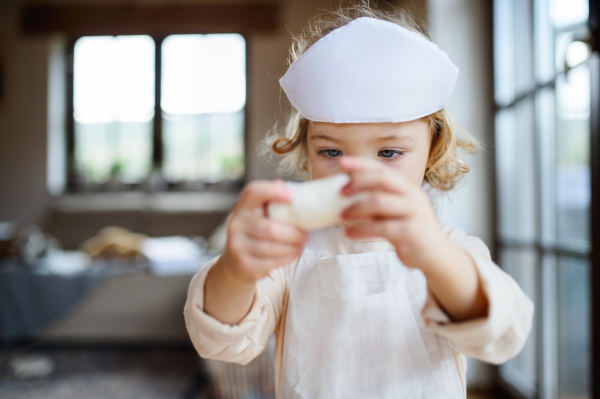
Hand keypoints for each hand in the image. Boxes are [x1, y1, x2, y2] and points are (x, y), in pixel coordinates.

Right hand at [219, 180, 307, 284]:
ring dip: (292, 247)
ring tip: (301, 244)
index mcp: (243, 207)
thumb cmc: (257, 233)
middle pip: (270, 228)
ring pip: (273, 247)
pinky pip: (271, 262)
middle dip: (293, 233)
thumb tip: (291, 191)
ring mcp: (237, 246)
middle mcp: (236, 224)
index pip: (253, 192)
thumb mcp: (260, 214)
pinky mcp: (244, 265)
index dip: (272, 191)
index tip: (291, 197)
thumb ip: (273, 202)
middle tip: (305, 235)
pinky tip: (294, 253)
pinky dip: (287, 257)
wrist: (236, 263)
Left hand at [339, 156, 451, 273]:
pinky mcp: (411, 232)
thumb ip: (378, 201)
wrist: (436, 255)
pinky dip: (361, 230)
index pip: (383, 169)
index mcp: (407, 188)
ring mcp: (413, 213)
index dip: (361, 164)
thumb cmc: (409, 231)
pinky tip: (349, 233)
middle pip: (382, 180)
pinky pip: (381, 227)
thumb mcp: (395, 212)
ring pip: (379, 202)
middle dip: (358, 183)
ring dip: (356, 208)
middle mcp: (412, 196)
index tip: (341, 162)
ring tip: (342, 216)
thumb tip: (345, 196)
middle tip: (340, 192)